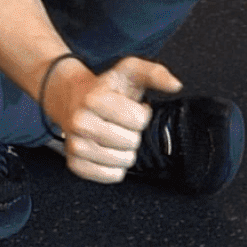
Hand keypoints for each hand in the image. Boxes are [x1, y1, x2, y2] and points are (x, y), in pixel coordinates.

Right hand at [43, 55, 182, 183]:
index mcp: (94, 100)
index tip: (130, 107)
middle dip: (133, 132)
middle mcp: (80, 123)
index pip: (139, 121)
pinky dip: (115, 166)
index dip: (141, 114)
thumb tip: (176, 85)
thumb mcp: (130, 71)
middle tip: (120, 121)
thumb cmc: (106, 87)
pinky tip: (107, 148)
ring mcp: (75, 145)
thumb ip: (155, 73)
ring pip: (123, 162)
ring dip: (125, 150)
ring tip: (114, 133)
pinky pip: (111, 176)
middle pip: (132, 143)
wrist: (71, 98)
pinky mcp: (74, 164)